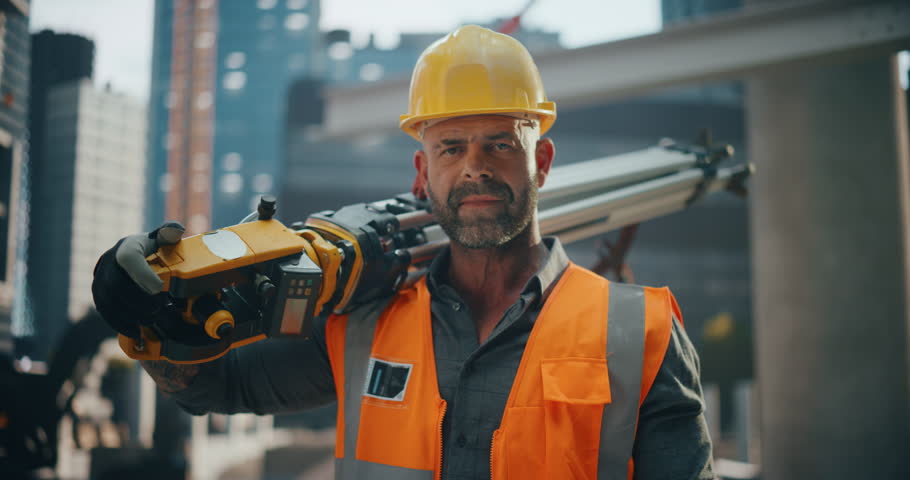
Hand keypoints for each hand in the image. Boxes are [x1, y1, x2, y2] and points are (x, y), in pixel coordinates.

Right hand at [92, 222, 184, 337]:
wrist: (133, 259)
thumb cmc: (153, 250)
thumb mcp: (162, 239)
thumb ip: (170, 234)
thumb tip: (177, 228)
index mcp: (127, 246)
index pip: (129, 259)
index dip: (142, 274)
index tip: (159, 288)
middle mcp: (109, 261)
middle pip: (116, 285)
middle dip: (138, 301)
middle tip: (158, 309)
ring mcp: (100, 279)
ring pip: (108, 301)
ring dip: (131, 314)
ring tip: (151, 319)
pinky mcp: (98, 295)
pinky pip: (104, 311)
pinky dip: (120, 323)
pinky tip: (136, 332)